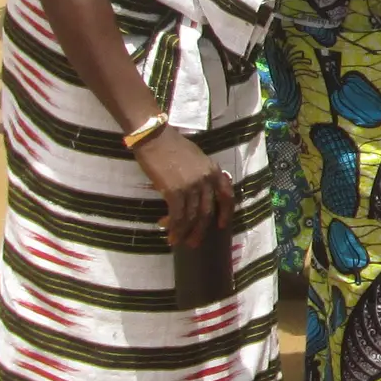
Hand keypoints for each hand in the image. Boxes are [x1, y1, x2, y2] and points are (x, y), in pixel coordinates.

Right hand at [134, 127, 234, 248]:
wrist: (154, 137)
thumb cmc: (171, 145)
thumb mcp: (196, 158)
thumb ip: (202, 175)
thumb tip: (198, 193)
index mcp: (214, 170)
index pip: (226, 195)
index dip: (225, 213)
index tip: (220, 225)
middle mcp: (206, 180)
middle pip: (207, 212)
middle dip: (200, 231)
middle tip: (193, 243)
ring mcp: (192, 186)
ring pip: (192, 217)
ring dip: (183, 232)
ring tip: (176, 241)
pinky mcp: (175, 191)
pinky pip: (177, 215)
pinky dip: (173, 226)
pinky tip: (167, 231)